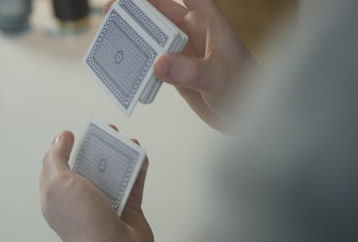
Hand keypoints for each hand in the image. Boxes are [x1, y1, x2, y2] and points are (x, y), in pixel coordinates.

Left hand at [40, 128, 152, 241]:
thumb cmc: (83, 224)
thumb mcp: (59, 184)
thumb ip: (56, 159)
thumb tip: (60, 139)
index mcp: (60, 195)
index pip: (58, 167)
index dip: (64, 148)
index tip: (75, 134)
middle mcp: (82, 198)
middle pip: (89, 165)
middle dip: (98, 147)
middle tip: (107, 133)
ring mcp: (106, 203)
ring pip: (113, 172)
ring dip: (121, 155)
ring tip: (127, 141)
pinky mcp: (128, 207)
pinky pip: (134, 183)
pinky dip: (138, 168)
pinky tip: (140, 156)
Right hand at [105, 0, 254, 131]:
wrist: (246, 115)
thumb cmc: (244, 89)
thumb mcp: (217, 78)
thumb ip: (190, 71)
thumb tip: (157, 64)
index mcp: (209, 23)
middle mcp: (194, 33)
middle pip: (163, 12)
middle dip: (139, 7)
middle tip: (112, 7)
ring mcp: (184, 52)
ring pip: (155, 36)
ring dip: (136, 33)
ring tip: (112, 31)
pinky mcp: (178, 71)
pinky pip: (154, 60)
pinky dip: (141, 60)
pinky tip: (126, 62)